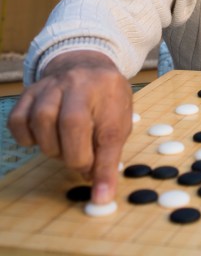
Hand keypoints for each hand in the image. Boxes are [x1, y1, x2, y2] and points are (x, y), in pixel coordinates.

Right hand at [8, 50, 131, 203]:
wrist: (85, 66)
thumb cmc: (105, 100)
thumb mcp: (120, 121)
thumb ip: (110, 156)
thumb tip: (101, 196)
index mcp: (108, 89)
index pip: (107, 131)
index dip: (102, 166)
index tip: (100, 192)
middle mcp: (78, 82)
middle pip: (71, 122)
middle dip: (74, 155)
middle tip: (81, 162)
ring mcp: (51, 84)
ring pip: (41, 120)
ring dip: (51, 146)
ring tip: (64, 147)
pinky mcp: (30, 92)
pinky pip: (18, 120)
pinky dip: (27, 137)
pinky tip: (42, 137)